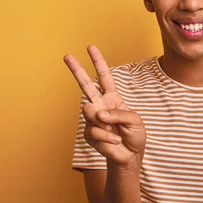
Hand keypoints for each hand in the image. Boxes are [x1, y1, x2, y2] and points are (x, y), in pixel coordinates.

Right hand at [64, 45, 145, 166]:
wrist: (131, 155)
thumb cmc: (135, 135)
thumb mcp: (135, 120)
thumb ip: (118, 114)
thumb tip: (98, 113)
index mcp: (112, 98)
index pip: (104, 77)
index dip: (98, 62)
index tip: (90, 47)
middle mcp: (100, 105)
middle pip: (86, 85)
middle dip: (77, 70)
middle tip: (67, 56)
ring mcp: (93, 119)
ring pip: (89, 112)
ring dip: (104, 123)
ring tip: (115, 132)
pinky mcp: (89, 134)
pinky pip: (95, 132)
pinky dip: (108, 137)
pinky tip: (114, 141)